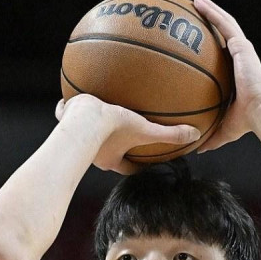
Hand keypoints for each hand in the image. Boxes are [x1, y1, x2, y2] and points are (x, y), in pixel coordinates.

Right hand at [55, 95, 200, 173]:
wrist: (82, 120)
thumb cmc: (112, 130)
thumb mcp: (146, 130)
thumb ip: (170, 134)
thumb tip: (195, 136)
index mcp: (111, 158)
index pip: (127, 167)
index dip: (136, 165)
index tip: (143, 161)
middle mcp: (93, 153)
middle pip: (104, 152)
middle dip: (110, 145)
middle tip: (119, 136)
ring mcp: (76, 136)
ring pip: (82, 133)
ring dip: (88, 126)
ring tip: (93, 112)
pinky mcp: (65, 118)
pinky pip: (65, 112)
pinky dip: (67, 105)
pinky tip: (70, 92)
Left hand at [193, 0, 260, 152]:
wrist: (260, 113)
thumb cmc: (246, 123)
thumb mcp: (223, 130)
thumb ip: (210, 137)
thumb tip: (197, 150)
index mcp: (235, 73)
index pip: (221, 55)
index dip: (210, 46)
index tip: (196, 41)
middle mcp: (239, 58)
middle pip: (222, 35)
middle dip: (209, 22)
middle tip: (192, 14)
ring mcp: (242, 49)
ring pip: (224, 23)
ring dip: (209, 10)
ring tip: (194, 0)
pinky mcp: (242, 45)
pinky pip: (224, 23)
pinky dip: (212, 12)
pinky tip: (199, 2)